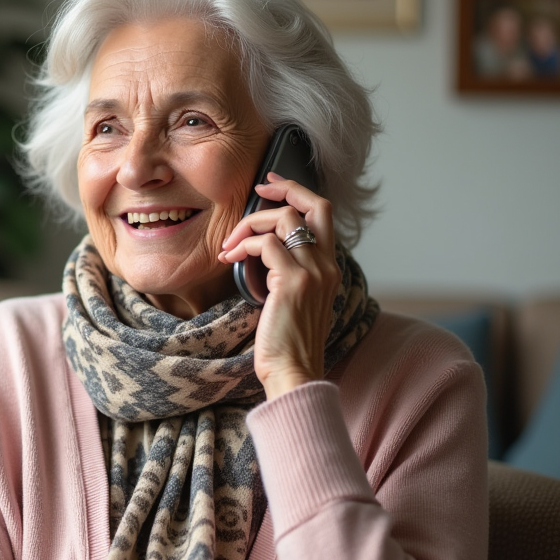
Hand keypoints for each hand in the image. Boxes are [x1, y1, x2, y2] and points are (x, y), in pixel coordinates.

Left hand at [218, 173, 340, 399]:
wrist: (293, 372)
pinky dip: (243, 245)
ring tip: (230, 246)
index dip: (298, 193)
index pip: (323, 214)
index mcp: (329, 268)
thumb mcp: (292, 300)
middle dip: (285, 189)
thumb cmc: (285, 342)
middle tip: (258, 188)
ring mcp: (313, 272)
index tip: (272, 187)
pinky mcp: (293, 282)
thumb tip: (259, 249)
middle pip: (316, 204)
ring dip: (250, 224)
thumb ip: (286, 273)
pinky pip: (265, 244)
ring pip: (283, 219)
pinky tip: (230, 259)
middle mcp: (327, 265)